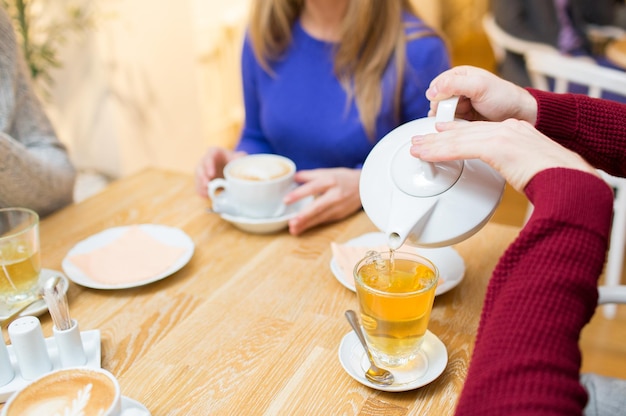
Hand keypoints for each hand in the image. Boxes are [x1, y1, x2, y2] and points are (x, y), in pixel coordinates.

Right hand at [194, 147, 245, 196]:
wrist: (231, 168)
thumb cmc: (234, 160)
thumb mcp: (239, 157)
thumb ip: (240, 158)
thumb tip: (241, 161)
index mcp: (214, 153)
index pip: (209, 157)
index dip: (209, 165)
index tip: (211, 174)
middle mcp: (205, 161)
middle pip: (200, 168)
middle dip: (202, 177)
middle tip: (207, 185)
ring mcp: (202, 171)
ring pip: (198, 178)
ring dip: (201, 185)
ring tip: (207, 193)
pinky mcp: (202, 181)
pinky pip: (199, 186)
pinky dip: (202, 191)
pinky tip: (207, 196)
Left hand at [284, 168, 361, 235]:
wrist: (366, 187)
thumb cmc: (343, 178)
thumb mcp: (328, 172)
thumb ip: (309, 175)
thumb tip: (293, 177)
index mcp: (330, 181)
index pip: (313, 187)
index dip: (299, 194)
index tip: (286, 200)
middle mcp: (335, 194)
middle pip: (318, 206)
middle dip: (304, 216)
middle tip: (291, 223)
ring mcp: (339, 206)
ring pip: (320, 217)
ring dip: (306, 224)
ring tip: (294, 230)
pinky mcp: (340, 215)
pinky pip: (324, 220)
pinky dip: (313, 225)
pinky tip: (303, 228)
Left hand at [410, 119, 598, 192]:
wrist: (571, 178)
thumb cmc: (559, 179)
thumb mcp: (533, 167)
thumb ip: (517, 166)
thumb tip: (515, 176)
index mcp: (517, 132)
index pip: (479, 129)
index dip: (457, 132)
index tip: (441, 133)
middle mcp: (508, 128)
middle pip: (465, 131)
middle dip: (439, 137)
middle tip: (420, 140)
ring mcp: (503, 135)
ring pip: (458, 138)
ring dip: (433, 145)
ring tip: (416, 148)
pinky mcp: (497, 146)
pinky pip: (461, 148)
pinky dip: (441, 152)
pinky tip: (426, 155)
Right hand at [426, 66, 537, 124]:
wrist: (519, 115)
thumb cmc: (504, 97)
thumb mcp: (479, 86)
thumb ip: (454, 85)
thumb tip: (431, 92)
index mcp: (459, 75)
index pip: (436, 86)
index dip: (438, 97)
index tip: (448, 105)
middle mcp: (457, 88)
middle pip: (436, 101)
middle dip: (443, 110)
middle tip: (455, 114)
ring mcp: (459, 104)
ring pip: (441, 114)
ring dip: (448, 119)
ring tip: (461, 120)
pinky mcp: (463, 118)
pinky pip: (449, 123)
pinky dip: (452, 126)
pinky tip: (461, 126)